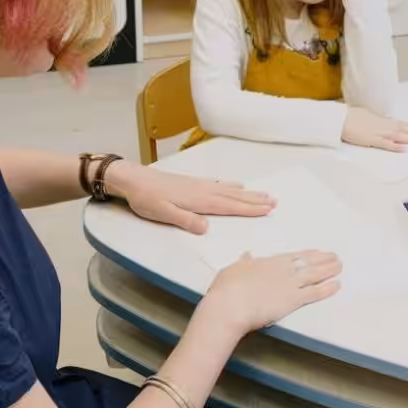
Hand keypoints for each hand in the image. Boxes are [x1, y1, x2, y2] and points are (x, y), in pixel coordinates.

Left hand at [104, 162, 274, 234]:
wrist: (133, 179)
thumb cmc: (146, 198)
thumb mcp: (163, 213)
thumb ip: (185, 220)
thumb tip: (205, 228)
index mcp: (199, 200)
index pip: (230, 206)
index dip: (249, 209)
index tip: (268, 209)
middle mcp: (203, 190)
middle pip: (235, 196)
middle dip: (255, 199)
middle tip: (274, 201)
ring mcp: (199, 185)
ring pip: (229, 189)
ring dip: (247, 193)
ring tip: (263, 194)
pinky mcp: (192, 183)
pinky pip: (219, 184)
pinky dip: (231, 186)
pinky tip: (234, 185)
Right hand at [202, 250, 342, 335]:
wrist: (229, 306)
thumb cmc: (226, 289)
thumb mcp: (232, 270)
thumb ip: (243, 263)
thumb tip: (247, 255)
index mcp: (268, 262)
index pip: (293, 256)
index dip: (307, 254)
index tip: (317, 252)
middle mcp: (282, 270)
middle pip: (308, 262)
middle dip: (323, 259)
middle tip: (335, 257)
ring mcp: (289, 284)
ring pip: (315, 274)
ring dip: (329, 269)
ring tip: (340, 266)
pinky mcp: (293, 300)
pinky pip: (315, 292)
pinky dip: (327, 288)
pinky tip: (337, 285)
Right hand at [342, 106, 407, 151]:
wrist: (340, 119)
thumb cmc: (350, 116)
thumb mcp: (365, 115)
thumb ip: (375, 120)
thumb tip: (380, 120)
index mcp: (380, 119)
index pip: (398, 122)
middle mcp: (382, 125)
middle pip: (402, 128)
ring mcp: (378, 133)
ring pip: (398, 135)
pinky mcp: (372, 140)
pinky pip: (386, 144)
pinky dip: (396, 146)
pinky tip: (405, 148)